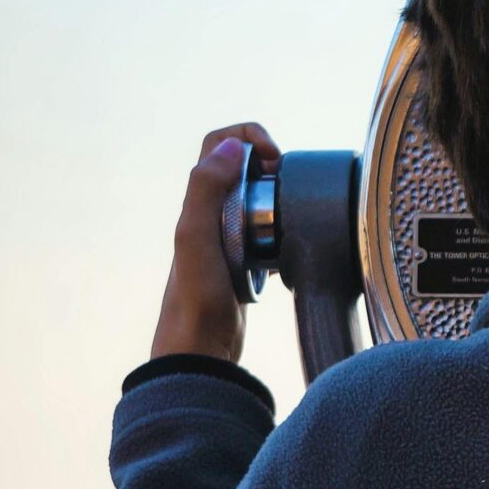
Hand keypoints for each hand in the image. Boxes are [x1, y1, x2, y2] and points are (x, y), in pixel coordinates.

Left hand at [152, 123, 279, 363]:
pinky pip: (270, 232)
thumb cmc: (196, 298)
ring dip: (280, 201)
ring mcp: (229, 238)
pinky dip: (285, 233)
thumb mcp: (196, 237)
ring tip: (292, 219)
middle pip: (244, 167)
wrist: (201, 349)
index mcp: (198, 202)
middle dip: (272, 168)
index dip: (249, 139)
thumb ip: (207, 189)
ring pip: (261, 199)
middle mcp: (211, 215)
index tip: (274, 162)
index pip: (219, 143)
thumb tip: (232, 149)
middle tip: (288, 188)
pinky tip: (287, 254)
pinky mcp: (245, 261)